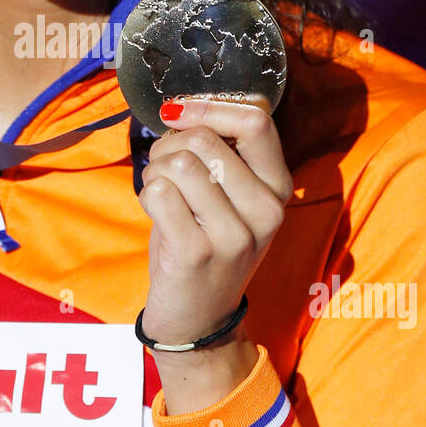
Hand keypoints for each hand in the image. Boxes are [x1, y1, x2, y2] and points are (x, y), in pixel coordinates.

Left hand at [137, 97, 292, 409]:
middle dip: (169, 145)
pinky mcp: (197, 253)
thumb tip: (180, 108)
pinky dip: (146, 195)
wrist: (198, 319)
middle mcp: (266, 211)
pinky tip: (156, 215)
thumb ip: (219, 152)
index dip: (208, 107)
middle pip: (206, 139)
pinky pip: (158, 192)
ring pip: (179, 163)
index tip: (178, 113)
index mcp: (279, 188)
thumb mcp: (230, 198)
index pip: (256, 120)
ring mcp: (234, 235)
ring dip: (156, 171)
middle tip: (164, 170)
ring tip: (162, 195)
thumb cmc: (205, 244)